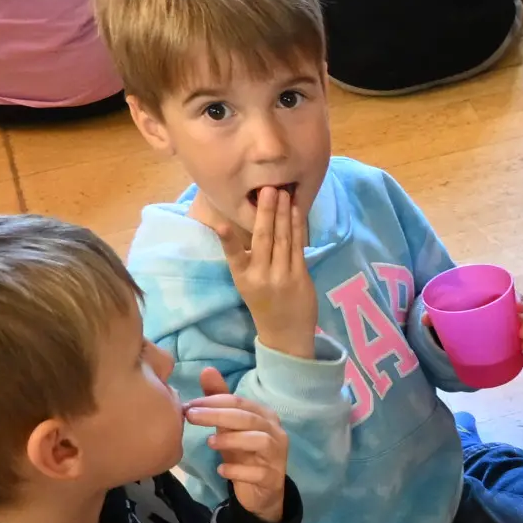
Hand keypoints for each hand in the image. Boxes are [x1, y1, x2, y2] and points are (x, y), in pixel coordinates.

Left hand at [185, 382, 289, 522]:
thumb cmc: (245, 453)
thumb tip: (207, 370)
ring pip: (259, 441)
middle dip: (217, 415)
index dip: (213, 401)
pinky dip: (238, 470)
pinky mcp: (272, 478)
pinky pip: (258, 472)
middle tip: (190, 416)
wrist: (261, 491)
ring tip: (209, 442)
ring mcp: (277, 456)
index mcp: (265, 416)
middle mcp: (275, 432)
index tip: (188, 406)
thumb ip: (220, 400)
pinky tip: (221, 470)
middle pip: (248, 418)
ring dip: (232, 440)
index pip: (239, 402)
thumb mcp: (230, 426)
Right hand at [213, 184, 317, 359]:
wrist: (286, 334)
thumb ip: (247, 258)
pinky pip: (298, 247)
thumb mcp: (247, 284)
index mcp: (243, 278)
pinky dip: (297, 227)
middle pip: (264, 239)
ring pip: (283, 239)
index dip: (227, 239)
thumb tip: (248, 224)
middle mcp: (261, 277)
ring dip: (283, 214)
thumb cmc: (264, 304)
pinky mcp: (301, 277)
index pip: (233, 255)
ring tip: (283, 192)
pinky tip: (295, 211)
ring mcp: (283, 277)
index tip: (221, 223)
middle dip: (266, 212)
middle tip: (267, 188)